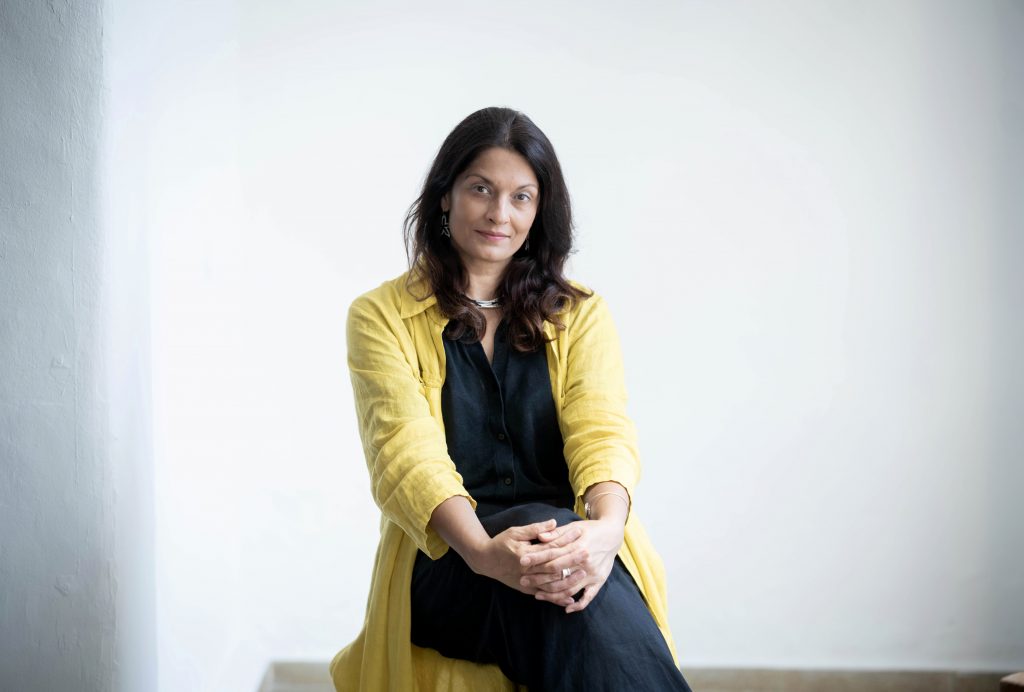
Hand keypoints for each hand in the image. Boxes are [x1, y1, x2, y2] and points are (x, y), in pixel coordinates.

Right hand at [465, 519, 587, 596]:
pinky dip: (557, 598)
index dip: (566, 541)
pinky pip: (545, 595)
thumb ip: (535, 529)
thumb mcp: (516, 531)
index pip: (550, 547)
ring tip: (583, 574)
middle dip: (572, 560)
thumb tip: (554, 523)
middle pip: (554, 566)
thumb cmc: (500, 543)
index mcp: (525, 554)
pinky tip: (570, 599)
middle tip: (588, 554)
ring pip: (551, 584)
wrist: (485, 561)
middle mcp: (528, 571)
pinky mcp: (527, 590)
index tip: (580, 534)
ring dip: (568, 580)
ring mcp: (527, 582)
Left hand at [518, 519, 623, 612]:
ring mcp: (593, 574)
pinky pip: (588, 597)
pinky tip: (565, 608)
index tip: (522, 562)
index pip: (553, 555)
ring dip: (552, 594)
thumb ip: (557, 533)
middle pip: (558, 574)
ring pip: (569, 588)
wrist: (613, 534)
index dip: (536, 558)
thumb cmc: (590, 529)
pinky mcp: (599, 581)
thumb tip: (540, 537)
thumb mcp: (574, 527)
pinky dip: (577, 605)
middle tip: (523, 580)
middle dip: (539, 578)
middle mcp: (585, 562)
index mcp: (578, 546)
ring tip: (537, 595)